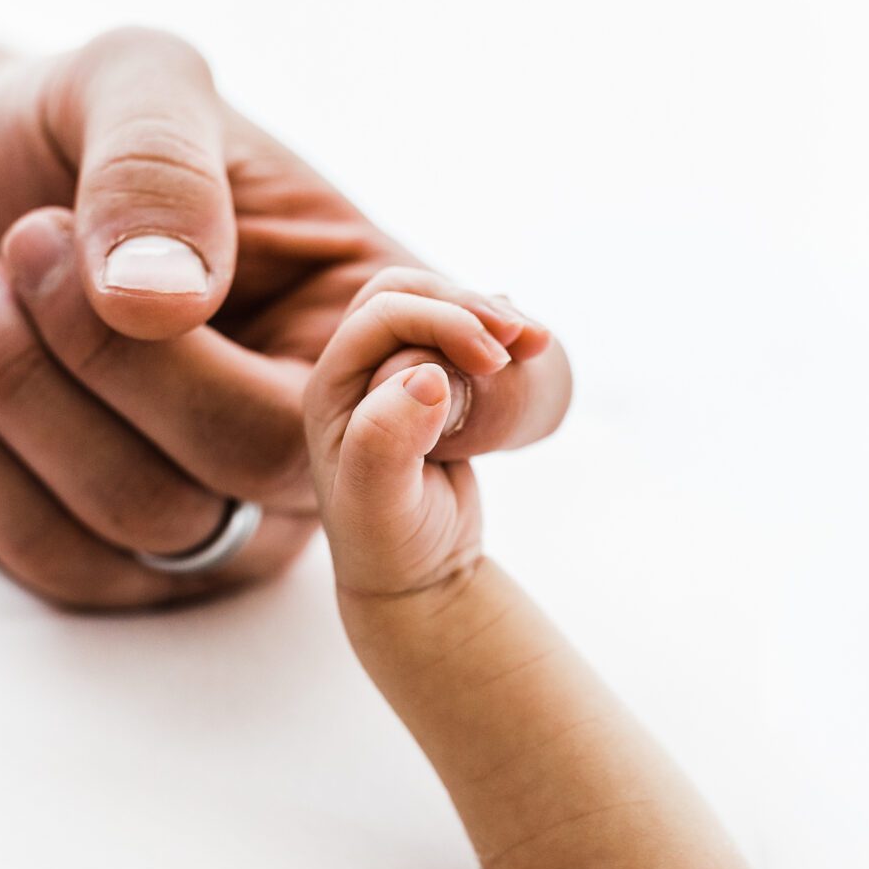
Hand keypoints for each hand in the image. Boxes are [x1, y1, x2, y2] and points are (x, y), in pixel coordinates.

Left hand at [0, 28, 569, 608]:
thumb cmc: (87, 131)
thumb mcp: (135, 82)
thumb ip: (165, 165)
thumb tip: (167, 297)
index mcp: (369, 312)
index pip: (521, 398)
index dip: (511, 400)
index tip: (412, 355)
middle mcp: (321, 425)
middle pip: (279, 460)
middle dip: (133, 359)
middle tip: (33, 237)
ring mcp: (228, 501)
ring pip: (161, 517)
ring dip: (34, 390)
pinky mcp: (124, 555)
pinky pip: (70, 565)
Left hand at [303, 270, 559, 595]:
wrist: (418, 574)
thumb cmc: (389, 544)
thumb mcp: (379, 504)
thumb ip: (387, 440)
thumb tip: (427, 375)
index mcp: (332, 386)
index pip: (383, 315)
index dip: (442, 322)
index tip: (494, 361)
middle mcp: (358, 372)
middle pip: (407, 294)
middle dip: (465, 304)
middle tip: (521, 336)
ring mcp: (395, 375)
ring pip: (439, 307)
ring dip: (488, 313)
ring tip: (536, 340)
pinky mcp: (433, 386)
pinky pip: (464, 337)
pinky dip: (499, 333)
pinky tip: (531, 346)